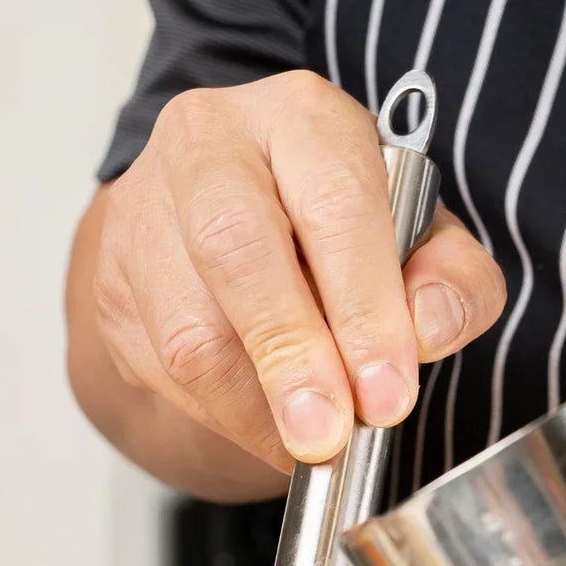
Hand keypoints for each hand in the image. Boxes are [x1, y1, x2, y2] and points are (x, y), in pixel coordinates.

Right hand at [87, 70, 504, 480]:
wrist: (238, 228)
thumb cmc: (342, 231)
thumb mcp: (423, 240)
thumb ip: (452, 279)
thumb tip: (430, 328)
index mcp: (301, 119)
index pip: (335, 206)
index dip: (364, 310)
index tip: (386, 394)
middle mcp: (207, 147)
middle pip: (235, 251)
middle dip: (289, 358)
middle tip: (327, 434)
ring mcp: (145, 215)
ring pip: (189, 331)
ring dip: (256, 409)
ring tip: (310, 446)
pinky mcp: (113, 287)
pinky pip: (164, 373)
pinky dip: (225, 419)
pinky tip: (268, 429)